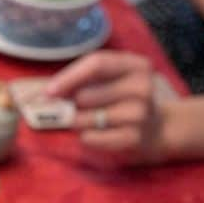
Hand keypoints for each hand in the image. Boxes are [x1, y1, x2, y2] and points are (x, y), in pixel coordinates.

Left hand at [46, 52, 167, 163]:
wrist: (155, 129)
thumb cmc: (121, 100)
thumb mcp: (110, 80)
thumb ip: (83, 79)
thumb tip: (48, 92)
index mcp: (136, 65)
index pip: (97, 63)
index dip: (69, 77)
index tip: (48, 92)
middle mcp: (142, 86)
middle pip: (85, 95)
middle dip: (71, 104)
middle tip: (77, 108)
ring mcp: (140, 113)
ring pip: (84, 118)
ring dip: (77, 122)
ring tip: (90, 120)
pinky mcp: (133, 137)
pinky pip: (90, 138)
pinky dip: (86, 137)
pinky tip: (98, 133)